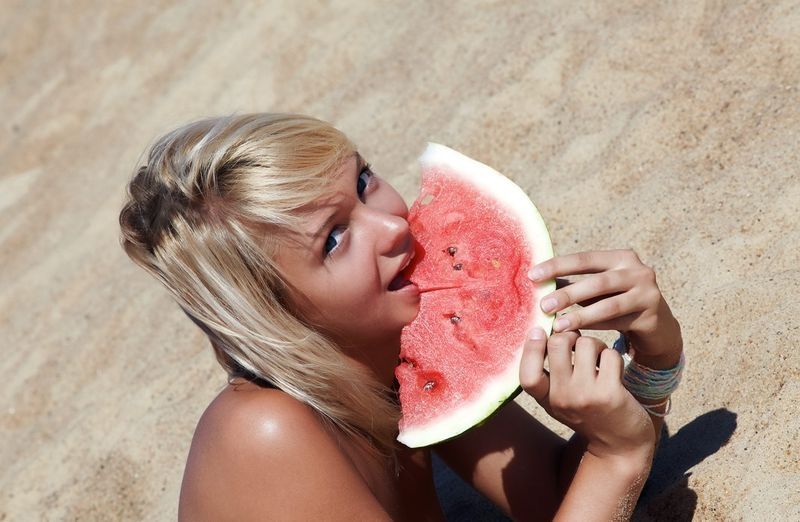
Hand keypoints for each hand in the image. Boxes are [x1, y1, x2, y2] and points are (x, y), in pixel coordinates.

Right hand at [520, 329, 654, 460]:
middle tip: (580, 344)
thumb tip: (546, 331)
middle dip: (571, 336)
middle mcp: (562, 398)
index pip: (528, 375)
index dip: (530, 349)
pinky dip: (613, 357)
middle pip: (557, 344)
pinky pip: (609, 355)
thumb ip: (551, 374)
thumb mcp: (562, 401)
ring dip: (596, 345)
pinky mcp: (610, 394)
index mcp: (547, 400)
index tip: (538, 331)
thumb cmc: (590, 415)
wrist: (620, 447)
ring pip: (586, 344)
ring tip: (600, 359)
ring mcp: (586, 396)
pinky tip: (615, 371)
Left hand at [529, 249, 681, 360]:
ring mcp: (648, 293)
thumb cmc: (617, 302)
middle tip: (543, 305)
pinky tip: (576, 335)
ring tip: (557, 325)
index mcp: (621, 257)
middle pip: (598, 282)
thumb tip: (534, 281)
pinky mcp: (651, 316)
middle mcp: (638, 271)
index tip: (532, 275)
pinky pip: (618, 323)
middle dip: (568, 294)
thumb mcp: (595, 290)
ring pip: (609, 305)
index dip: (558, 266)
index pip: (584, 259)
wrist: (656, 326)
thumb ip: (570, 283)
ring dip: (580, 315)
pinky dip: (595, 328)